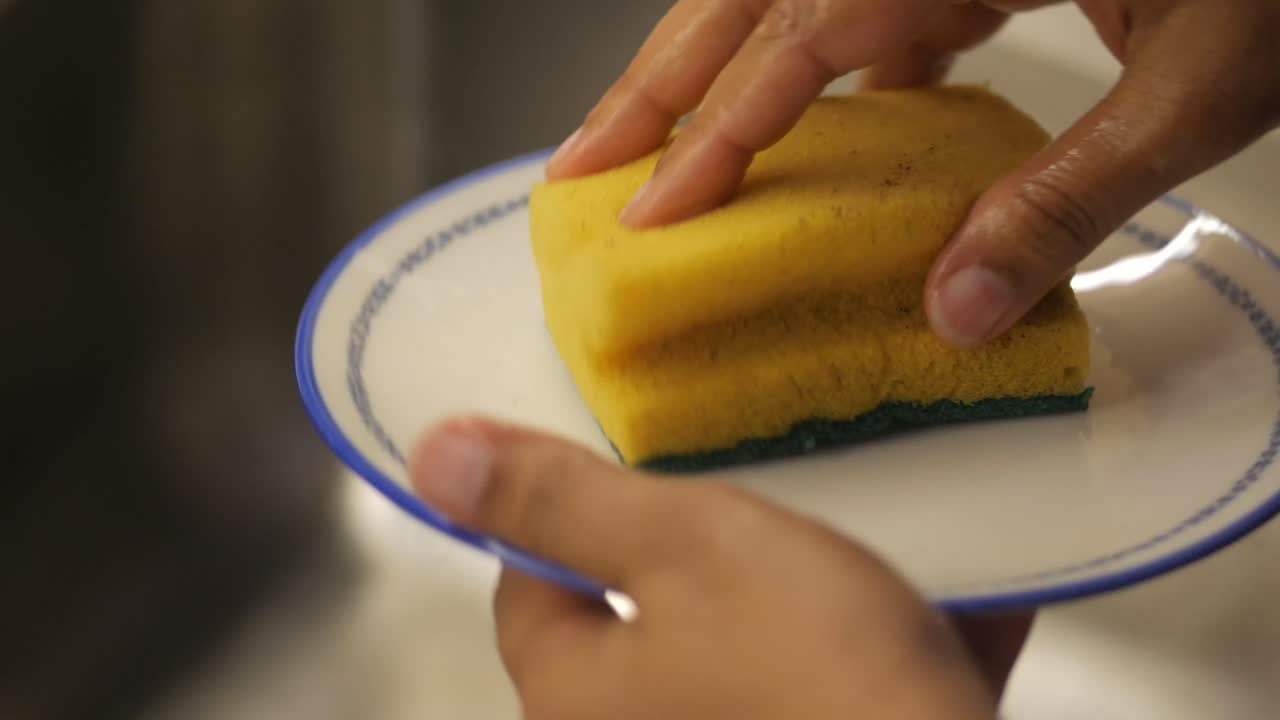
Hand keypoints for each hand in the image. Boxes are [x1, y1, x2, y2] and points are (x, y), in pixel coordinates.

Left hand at [410, 418, 1032, 719]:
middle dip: (702, 543)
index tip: (622, 459)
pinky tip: (943, 593)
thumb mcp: (682, 549)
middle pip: (643, 614)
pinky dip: (877, 639)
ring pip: (751, 646)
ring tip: (858, 524)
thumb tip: (437, 459)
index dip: (566, 509)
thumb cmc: (812, 676)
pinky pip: (833, 685)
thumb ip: (561, 501)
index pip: (528, 581)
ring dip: (805, 587)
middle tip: (752, 480)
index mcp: (578, 692)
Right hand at [546, 0, 1279, 347]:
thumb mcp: (1197, 85)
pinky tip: (793, 136)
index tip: (650, 208)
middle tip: (580, 163)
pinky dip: (803, 77)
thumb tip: (958, 304)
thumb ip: (1071, 195)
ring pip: (785, 1)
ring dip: (705, 72)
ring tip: (643, 144)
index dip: (715, 130)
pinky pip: (854, 18)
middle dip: (655, 84)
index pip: (802, 40)